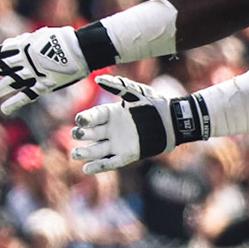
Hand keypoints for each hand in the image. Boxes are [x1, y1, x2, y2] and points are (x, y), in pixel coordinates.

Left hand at [0, 26, 90, 114]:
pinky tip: (4, 110)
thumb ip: (23, 41)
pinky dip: (15, 102)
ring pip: (9, 84)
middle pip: (0, 69)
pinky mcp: (45, 84)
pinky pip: (27, 95)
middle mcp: (25, 59)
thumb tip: (9, 43)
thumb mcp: (40, 35)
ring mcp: (35, 72)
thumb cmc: (63, 39)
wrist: (83, 48)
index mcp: (23, 45)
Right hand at [70, 75, 205, 173]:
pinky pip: (109, 162)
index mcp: (111, 114)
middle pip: (91, 134)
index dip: (85, 119)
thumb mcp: (137, 93)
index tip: (80, 120)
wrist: (173, 122)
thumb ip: (118, 87)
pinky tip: (87, 168)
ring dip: (85, 153)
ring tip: (75, 155)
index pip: (93, 117)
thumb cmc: (155, 104)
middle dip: (81, 135)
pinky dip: (98, 166)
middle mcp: (111, 130)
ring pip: (96, 150)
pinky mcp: (126, 156)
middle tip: (77, 134)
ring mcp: (117, 144)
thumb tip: (98, 79)